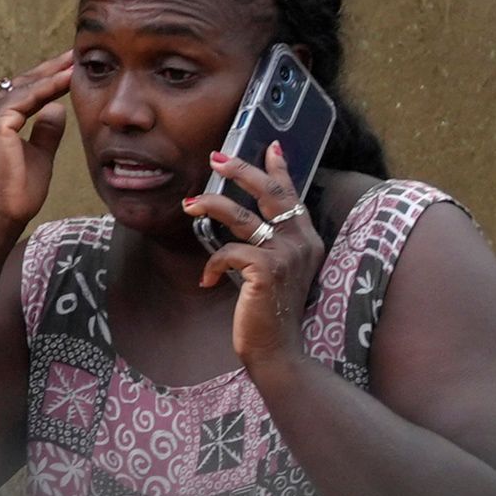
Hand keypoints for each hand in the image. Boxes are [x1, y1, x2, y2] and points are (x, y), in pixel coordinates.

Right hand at [0, 59, 73, 226]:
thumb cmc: (15, 193)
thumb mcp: (38, 155)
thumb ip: (46, 131)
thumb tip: (58, 109)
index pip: (27, 90)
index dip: (52, 77)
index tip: (75, 67)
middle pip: (27, 81)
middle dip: (54, 67)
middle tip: (79, 52)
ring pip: (29, 85)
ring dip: (56, 72)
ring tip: (80, 59)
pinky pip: (29, 96)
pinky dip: (51, 86)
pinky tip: (71, 77)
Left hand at [194, 140, 323, 374]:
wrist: (277, 350)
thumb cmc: (269, 312)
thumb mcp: (274, 271)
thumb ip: (268, 244)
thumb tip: (242, 218)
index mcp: (307, 240)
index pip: (292, 195)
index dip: (280, 168)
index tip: (270, 145)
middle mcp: (302, 243)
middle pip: (270, 192)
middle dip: (241, 170)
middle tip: (216, 157)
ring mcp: (286, 255)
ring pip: (240, 216)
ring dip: (210, 205)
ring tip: (188, 204)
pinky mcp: (266, 270)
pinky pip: (227, 252)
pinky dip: (212, 265)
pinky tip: (208, 280)